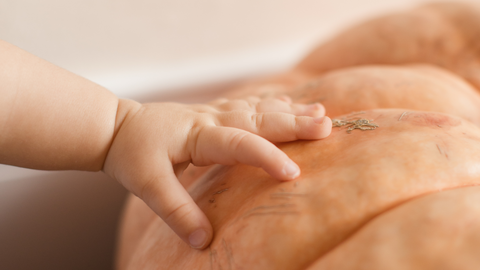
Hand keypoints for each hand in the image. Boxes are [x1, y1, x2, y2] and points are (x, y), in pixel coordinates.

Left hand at [103, 96, 330, 248]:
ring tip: (321, 113)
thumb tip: (204, 241)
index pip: (238, 143)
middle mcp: (210, 119)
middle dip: (293, 124)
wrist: (118, 127)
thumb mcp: (146, 185)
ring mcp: (214, 114)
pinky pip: (250, 106)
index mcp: (196, 135)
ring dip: (290, 111)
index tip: (293, 172)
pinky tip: (290, 103)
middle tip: (327, 127)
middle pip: (258, 119)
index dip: (266, 156)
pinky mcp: (214, 114)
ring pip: (258, 109)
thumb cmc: (132, 154)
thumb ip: (176, 211)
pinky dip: (274, 105)